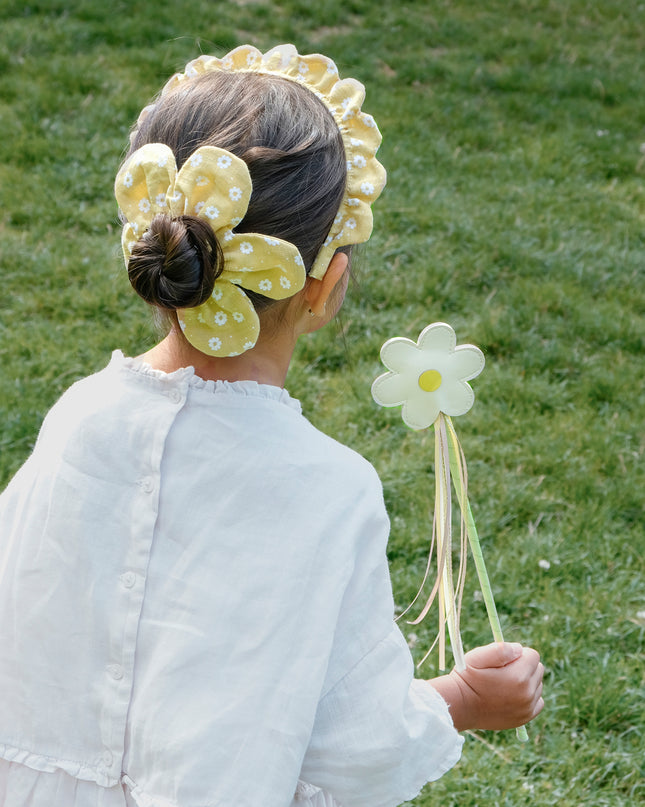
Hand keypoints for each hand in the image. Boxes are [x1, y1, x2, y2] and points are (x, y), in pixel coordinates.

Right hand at [429, 642, 543, 730]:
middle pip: (538, 669)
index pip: (533, 655)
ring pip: (538, 685)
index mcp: (518, 676)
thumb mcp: (477, 656)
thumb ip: (500, 649)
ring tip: (505, 684)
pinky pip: (538, 701)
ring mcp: (527, 707)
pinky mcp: (525, 718)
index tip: (504, 661)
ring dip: (527, 681)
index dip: (518, 654)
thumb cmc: (467, 677)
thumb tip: (519, 649)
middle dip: (524, 666)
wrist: (460, 705)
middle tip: (504, 671)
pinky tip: (512, 695)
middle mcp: (527, 693)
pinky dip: (529, 696)